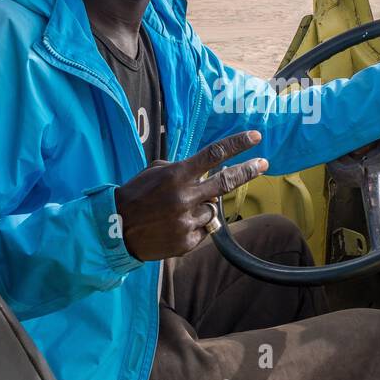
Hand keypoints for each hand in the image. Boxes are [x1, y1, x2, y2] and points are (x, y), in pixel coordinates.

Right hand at [114, 130, 267, 261]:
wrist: (115, 230)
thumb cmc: (135, 196)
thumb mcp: (154, 172)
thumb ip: (181, 169)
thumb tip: (206, 172)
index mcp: (175, 176)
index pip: (213, 155)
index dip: (237, 145)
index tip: (254, 137)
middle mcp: (184, 197)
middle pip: (225, 182)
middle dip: (248, 171)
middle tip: (263, 163)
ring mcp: (187, 221)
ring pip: (212, 209)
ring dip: (203, 206)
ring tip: (177, 211)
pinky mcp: (187, 242)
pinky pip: (203, 230)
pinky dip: (194, 226)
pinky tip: (174, 225)